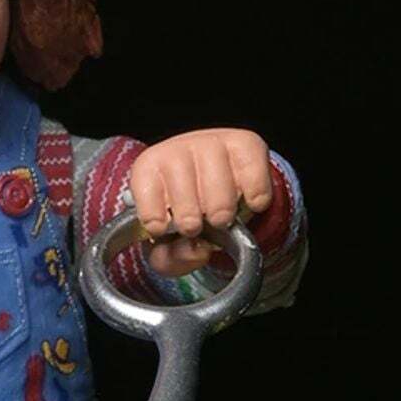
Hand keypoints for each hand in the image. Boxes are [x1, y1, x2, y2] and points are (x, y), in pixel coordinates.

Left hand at [126, 129, 274, 276]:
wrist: (221, 177)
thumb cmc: (185, 209)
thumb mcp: (167, 240)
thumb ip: (170, 257)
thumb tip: (197, 251)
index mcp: (149, 168)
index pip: (145, 192)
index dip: (156, 219)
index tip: (164, 230)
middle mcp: (178, 149)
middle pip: (184, 197)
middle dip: (192, 223)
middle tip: (197, 226)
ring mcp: (212, 142)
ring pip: (220, 189)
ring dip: (223, 213)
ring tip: (221, 217)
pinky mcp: (245, 143)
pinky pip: (253, 179)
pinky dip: (255, 200)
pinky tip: (247, 202)